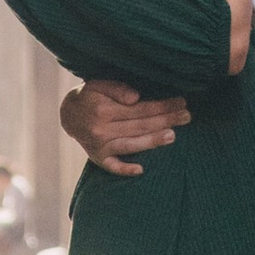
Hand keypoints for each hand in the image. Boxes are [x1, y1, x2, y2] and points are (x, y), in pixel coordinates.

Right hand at [61, 77, 190, 178]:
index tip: (180, 102)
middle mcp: (101, 130)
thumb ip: (117, 88)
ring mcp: (99, 146)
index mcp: (104, 110)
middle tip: (186, 116)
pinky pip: (112, 167)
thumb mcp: (98, 83)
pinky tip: (141, 170)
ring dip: (153, 141)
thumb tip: (136, 97)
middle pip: (140, 126)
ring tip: (173, 136)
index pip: (140, 109)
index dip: (162, 106)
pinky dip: (125, 169)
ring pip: (131, 145)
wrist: (67, 114)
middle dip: (166, 120)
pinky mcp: (97, 158)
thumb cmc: (89, 95)